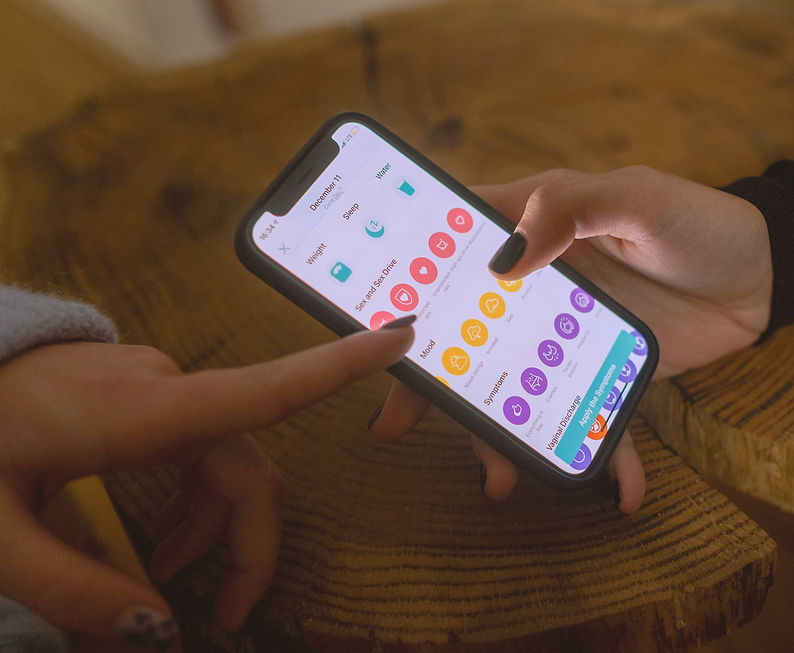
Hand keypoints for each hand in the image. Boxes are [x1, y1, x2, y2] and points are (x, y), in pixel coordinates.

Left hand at [0, 324, 413, 646]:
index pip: (259, 390)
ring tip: (168, 572)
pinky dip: (195, 495)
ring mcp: (158, 382)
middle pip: (247, 465)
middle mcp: (165, 388)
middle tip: (226, 616)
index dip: (337, 369)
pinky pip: (201, 443)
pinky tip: (159, 529)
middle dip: (247, 544)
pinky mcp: (148, 387)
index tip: (400, 338)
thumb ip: (76, 587)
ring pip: (228, 457)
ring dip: (214, 523)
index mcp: (140, 412)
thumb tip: (159, 632)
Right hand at [370, 167, 770, 510]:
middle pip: (468, 333)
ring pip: (516, 385)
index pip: (452, 252)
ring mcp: (569, 333)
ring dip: (502, 433)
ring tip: (500, 480)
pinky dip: (603, 455)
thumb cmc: (700, 221)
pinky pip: (592, 415)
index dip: (407, 283)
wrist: (766, 275)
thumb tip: (503, 260)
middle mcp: (540, 284)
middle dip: (432, 381)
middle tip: (397, 424)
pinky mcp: (607, 369)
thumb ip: (573, 209)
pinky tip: (617, 491)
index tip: (373, 327)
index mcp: (533, 229)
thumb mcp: (638, 198)